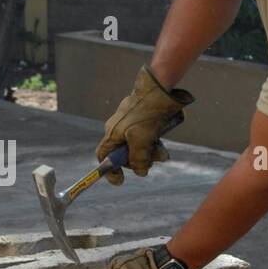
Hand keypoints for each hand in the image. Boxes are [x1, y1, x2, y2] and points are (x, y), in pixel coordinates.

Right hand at [96, 66, 191, 185]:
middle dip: (140, 160)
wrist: (159, 87)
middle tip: (153, 160)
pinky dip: (155, 141)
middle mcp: (119, 130)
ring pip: (140, 146)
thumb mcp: (142, 140)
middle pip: (126, 154)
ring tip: (163, 151)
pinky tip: (162, 138)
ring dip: (152, 152)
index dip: (109, 170)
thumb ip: (138, 158)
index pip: (104, 157)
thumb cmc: (146, 113)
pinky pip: (147, 136)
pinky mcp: (143, 119)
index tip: (120, 181)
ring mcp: (131, 124)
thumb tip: (141, 172)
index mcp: (112, 134)